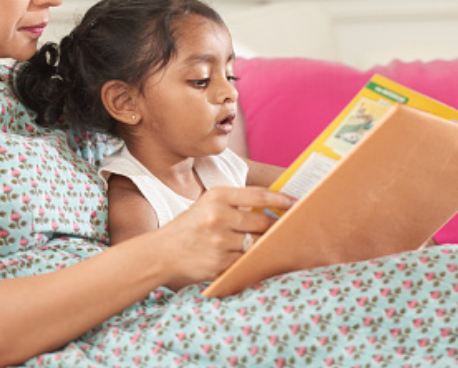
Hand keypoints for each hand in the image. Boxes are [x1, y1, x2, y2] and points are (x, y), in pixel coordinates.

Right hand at [150, 186, 296, 287]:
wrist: (162, 253)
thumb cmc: (190, 227)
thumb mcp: (208, 205)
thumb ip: (236, 203)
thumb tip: (274, 206)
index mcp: (217, 196)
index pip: (259, 195)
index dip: (282, 199)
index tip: (296, 203)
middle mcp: (218, 216)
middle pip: (263, 222)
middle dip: (276, 227)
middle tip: (288, 228)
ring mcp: (219, 241)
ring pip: (257, 243)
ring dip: (266, 245)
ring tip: (271, 244)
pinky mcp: (219, 263)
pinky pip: (247, 261)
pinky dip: (253, 260)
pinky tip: (254, 259)